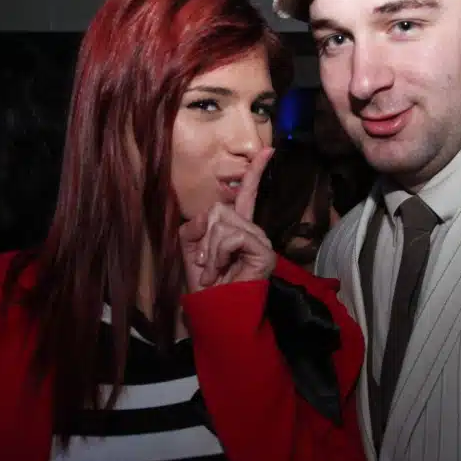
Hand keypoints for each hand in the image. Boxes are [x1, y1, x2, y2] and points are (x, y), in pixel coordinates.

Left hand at [179, 148, 275, 291]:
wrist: (215, 310)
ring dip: (210, 250)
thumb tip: (213, 214)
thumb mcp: (191, 248)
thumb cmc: (205, 284)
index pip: (247, 193)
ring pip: (222, 222)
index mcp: (237, 225)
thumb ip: (197, 224)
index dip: (255, 172)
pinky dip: (219, 254)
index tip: (269, 150)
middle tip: (208, 264)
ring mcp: (260, 239)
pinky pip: (231, 236)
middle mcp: (252, 229)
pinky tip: (222, 271)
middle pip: (219, 209)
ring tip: (214, 272)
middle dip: (204, 238)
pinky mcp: (263, 250)